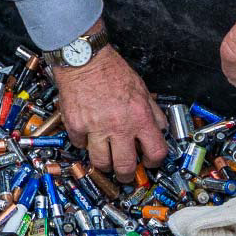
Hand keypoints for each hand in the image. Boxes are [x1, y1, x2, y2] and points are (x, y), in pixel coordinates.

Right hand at [53, 44, 168, 180]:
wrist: (84, 60)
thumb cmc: (111, 70)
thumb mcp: (142, 89)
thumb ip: (152, 111)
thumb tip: (160, 128)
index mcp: (140, 117)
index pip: (155, 151)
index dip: (154, 162)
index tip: (149, 163)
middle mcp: (119, 126)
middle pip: (125, 165)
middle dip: (126, 175)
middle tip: (125, 174)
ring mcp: (96, 128)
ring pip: (101, 162)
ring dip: (104, 165)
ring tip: (106, 160)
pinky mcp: (76, 126)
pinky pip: (80, 145)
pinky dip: (83, 143)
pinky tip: (87, 137)